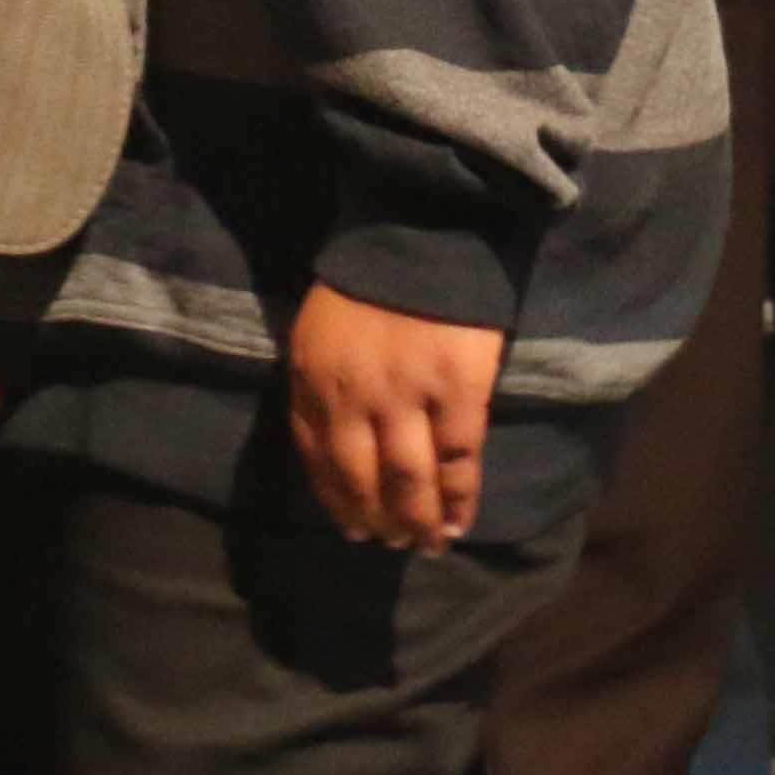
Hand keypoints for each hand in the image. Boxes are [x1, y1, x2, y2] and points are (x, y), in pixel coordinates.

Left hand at [285, 283, 503, 554]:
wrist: (420, 229)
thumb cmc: (367, 278)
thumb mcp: (319, 329)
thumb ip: (320, 383)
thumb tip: (331, 446)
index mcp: (313, 377)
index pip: (316, 456)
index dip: (334, 498)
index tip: (349, 526)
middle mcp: (353, 396)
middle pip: (361, 478)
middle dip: (374, 520)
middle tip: (390, 545)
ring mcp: (407, 397)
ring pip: (409, 481)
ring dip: (416, 522)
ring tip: (425, 545)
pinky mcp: (458, 393)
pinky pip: (458, 461)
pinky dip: (459, 499)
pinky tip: (461, 521)